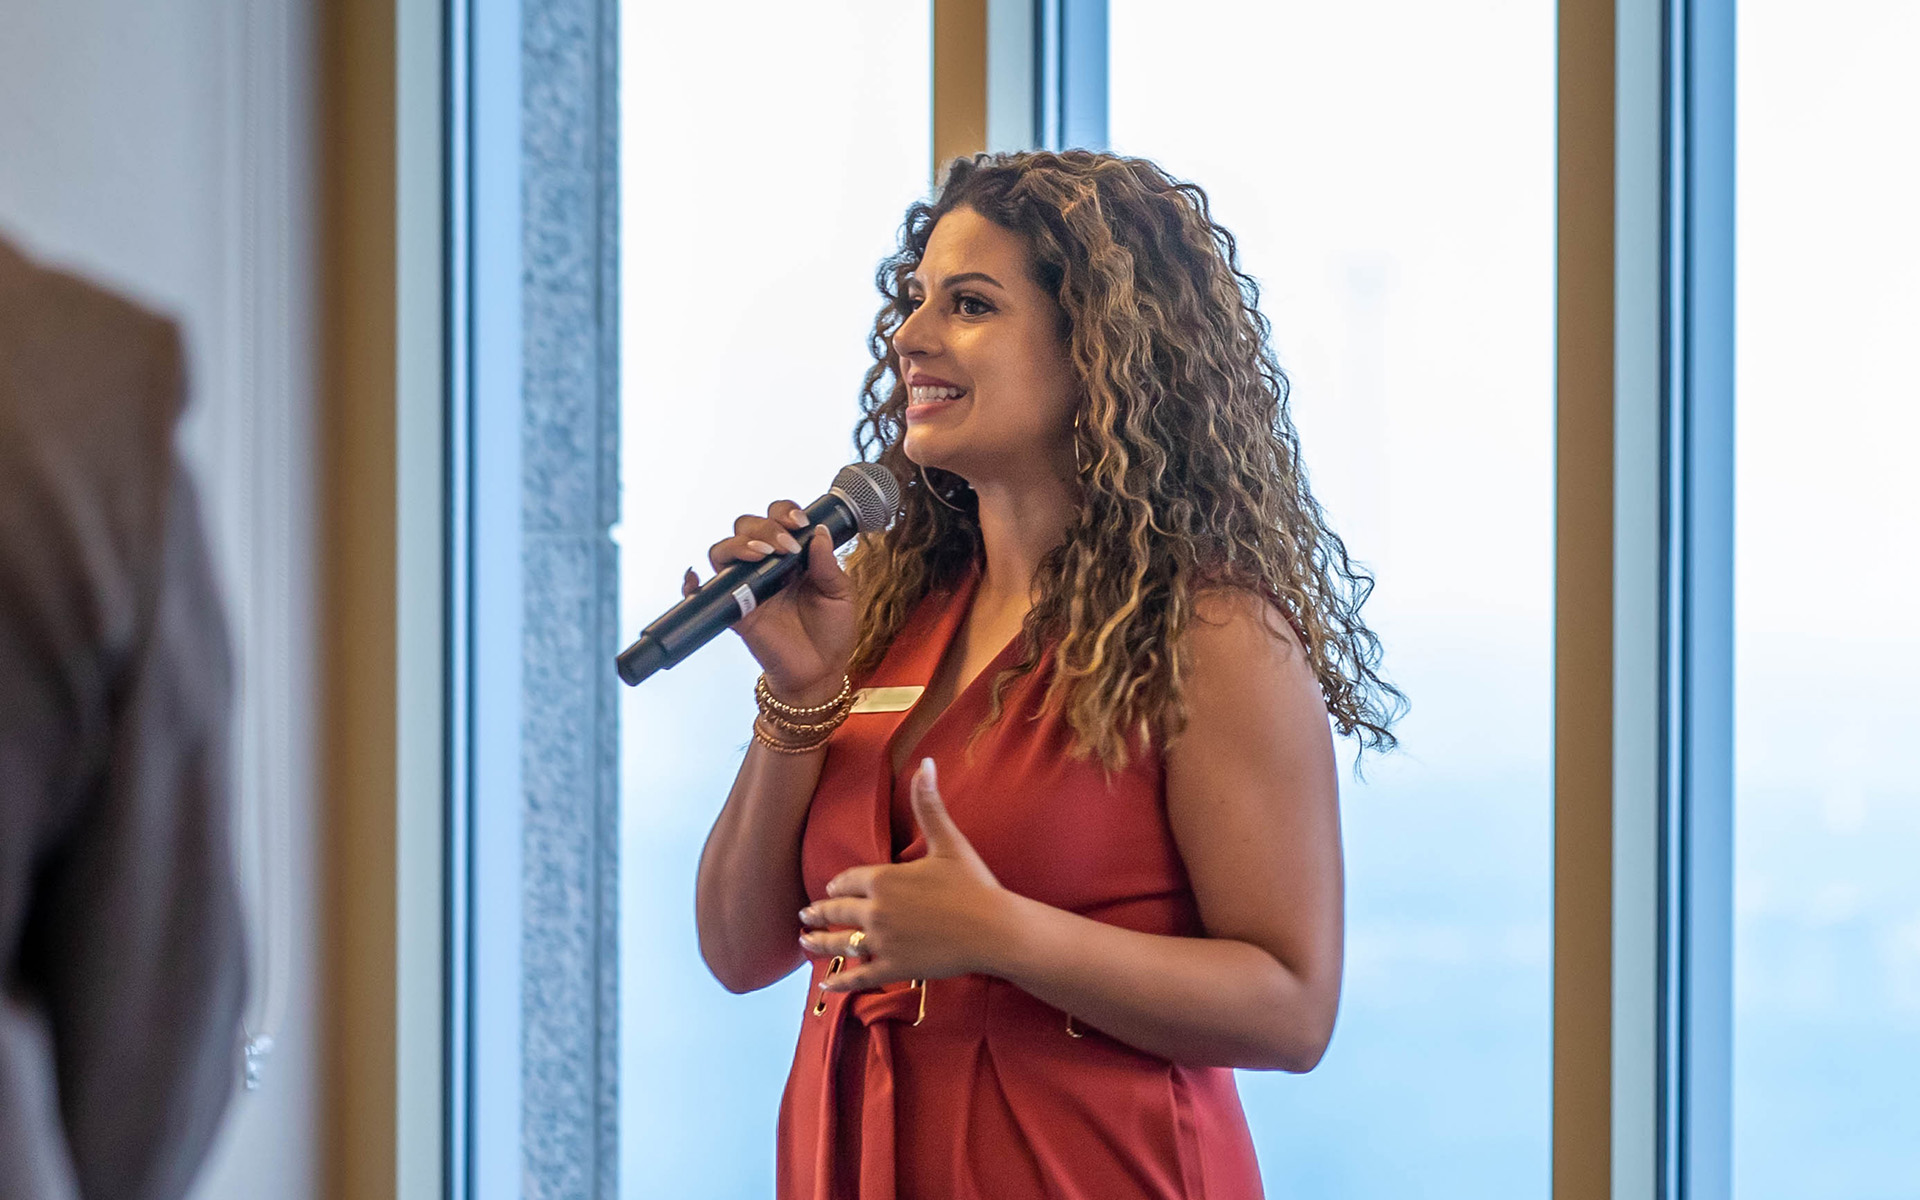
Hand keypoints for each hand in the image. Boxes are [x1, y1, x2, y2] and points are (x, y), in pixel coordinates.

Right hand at [690, 500, 857, 701]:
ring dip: (739, 545)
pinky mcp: (735, 611)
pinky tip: (697, 578)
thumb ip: (828, 564)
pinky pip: (705, 593)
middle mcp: (766, 565)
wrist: (822, 671)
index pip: (777, 518)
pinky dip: (693, 584)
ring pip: (724, 550)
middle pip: (746, 527)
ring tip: (762, 554)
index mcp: (793, 555)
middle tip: (786, 546)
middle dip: (764, 527)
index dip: (784, 512)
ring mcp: (747, 586)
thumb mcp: (840, 594)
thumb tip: (817, 533)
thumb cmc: (832, 631)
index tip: (799, 523)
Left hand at [798, 759, 1010, 991]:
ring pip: (840, 944)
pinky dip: (840, 984)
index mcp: (884, 879)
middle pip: (838, 912)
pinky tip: (826, 986)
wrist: (995, 930)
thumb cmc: (974, 884)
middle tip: (804, 916)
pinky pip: (859, 978)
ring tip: (805, 943)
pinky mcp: (893, 968)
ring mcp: (882, 942)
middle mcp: (875, 911)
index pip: (848, 882)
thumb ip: (929, 805)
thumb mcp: (949, 841)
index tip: (829, 890)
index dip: (837, 886)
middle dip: (819, 913)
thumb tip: (926, 762)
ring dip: (819, 944)